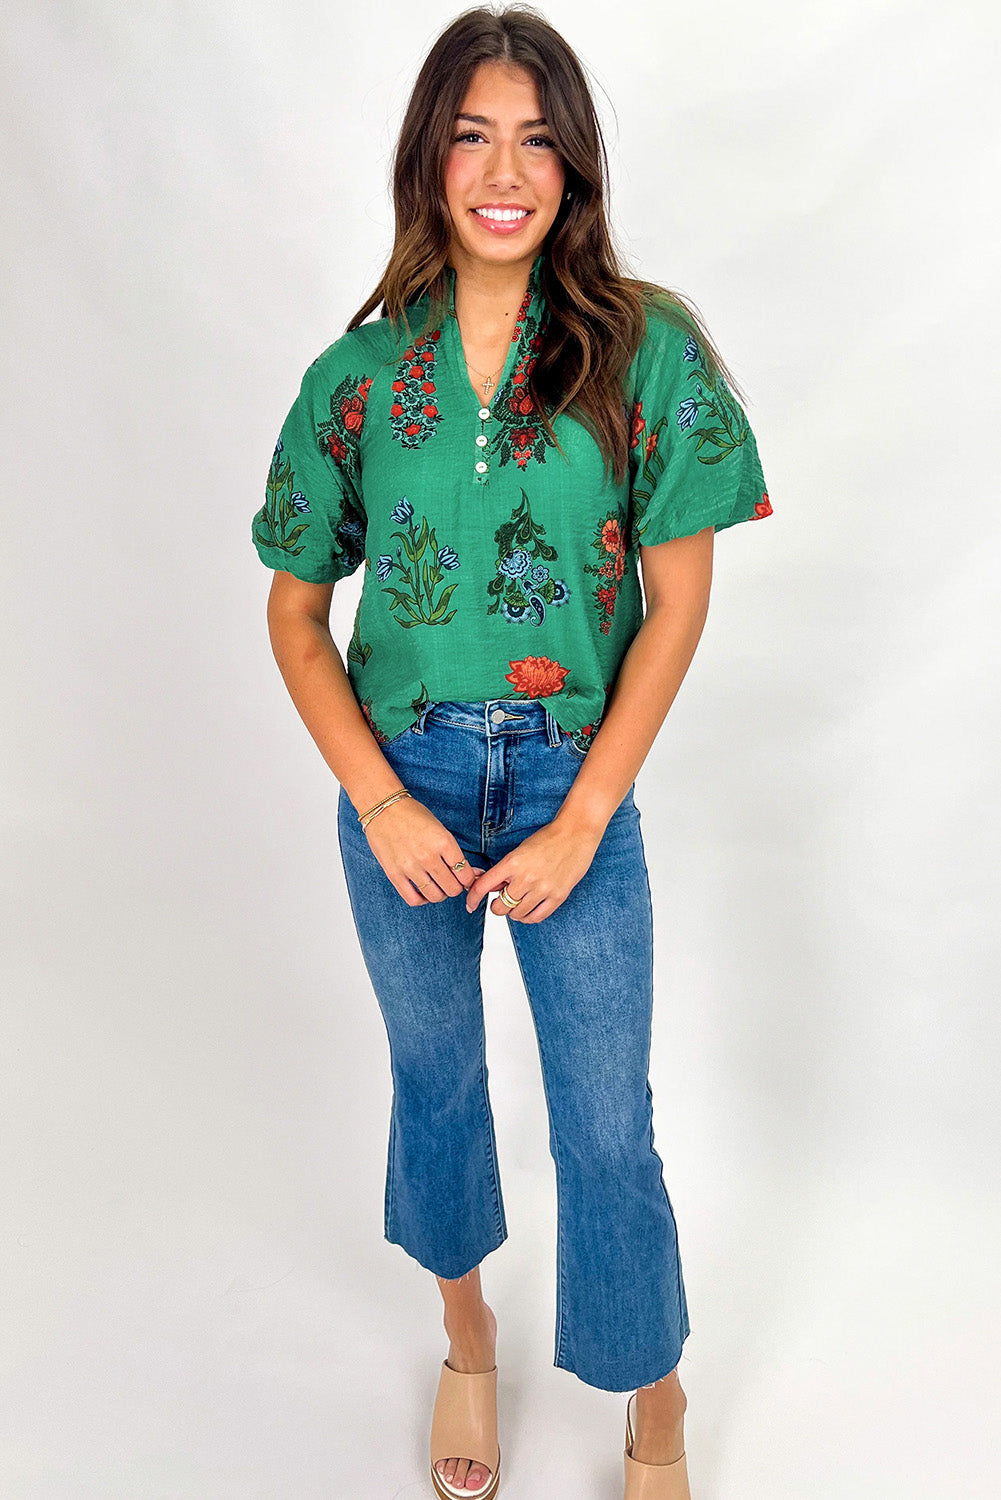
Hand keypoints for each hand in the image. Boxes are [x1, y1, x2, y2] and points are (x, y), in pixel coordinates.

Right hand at [363, 795, 484, 905]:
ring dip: (439, 894)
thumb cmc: (413, 816)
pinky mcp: (394, 874)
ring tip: (437, 885)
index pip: (464, 874)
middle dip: (455, 888)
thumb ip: (455, 853)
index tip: (464, 878)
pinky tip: (422, 890)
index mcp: (443, 841)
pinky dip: (422, 899)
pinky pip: (413, 899)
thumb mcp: (440, 829)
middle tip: (451, 881)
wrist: (383, 809)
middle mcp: (428, 856)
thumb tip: (474, 873)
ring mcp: (410, 867)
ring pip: (435, 896)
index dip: (468, 879)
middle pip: (452, 889)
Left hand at [464, 817, 603, 922]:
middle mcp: (526, 877)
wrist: (576, 833)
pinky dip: (527, 917)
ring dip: (513, 912)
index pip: (483, 886)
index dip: (472, 898)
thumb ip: (506, 870)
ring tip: (518, 903)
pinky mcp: (558, 896)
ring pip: (516, 914)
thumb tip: (492, 888)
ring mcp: (542, 888)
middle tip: (501, 900)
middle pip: (500, 906)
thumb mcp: (520, 850)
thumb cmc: (548, 838)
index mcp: (513, 862)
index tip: (470, 905)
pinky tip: (527, 911)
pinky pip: (536, 917)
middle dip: (497, 906)